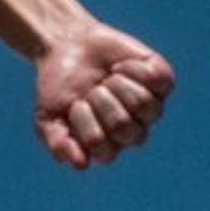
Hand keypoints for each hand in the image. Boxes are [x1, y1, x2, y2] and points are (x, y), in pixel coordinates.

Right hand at [32, 21, 172, 170]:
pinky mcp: (161, 80)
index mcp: (107, 147)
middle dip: (101, 102)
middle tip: (92, 89)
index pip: (105, 151)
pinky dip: (133, 68)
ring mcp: (150, 107)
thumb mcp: (48, 118)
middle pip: (124, 126)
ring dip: (118, 84)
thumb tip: (81, 164)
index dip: (87, 126)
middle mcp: (132, 131)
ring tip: (108, 77)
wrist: (70, 46)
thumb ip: (58, 144)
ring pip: (144, 104)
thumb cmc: (60, 88)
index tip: (75, 105)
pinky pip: (158, 79)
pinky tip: (121, 66)